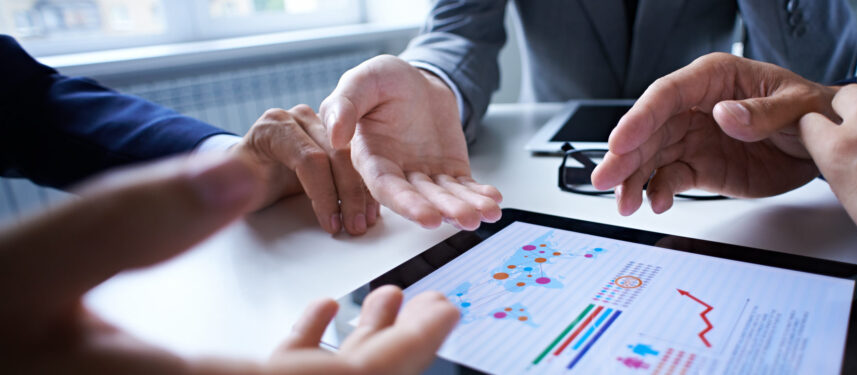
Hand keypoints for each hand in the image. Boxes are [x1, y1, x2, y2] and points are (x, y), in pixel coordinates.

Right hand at [0, 154, 459, 373]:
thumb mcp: (41, 265)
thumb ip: (134, 222)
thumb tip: (239, 173)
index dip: (401, 356)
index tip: (444, 312)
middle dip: (393, 355)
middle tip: (433, 309)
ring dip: (356, 351)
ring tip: (386, 302)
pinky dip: (304, 353)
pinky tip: (318, 317)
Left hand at [233, 104, 378, 234]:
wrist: (247, 171)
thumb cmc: (239, 179)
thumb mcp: (234, 183)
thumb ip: (237, 180)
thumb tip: (245, 185)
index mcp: (274, 126)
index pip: (310, 159)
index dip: (324, 194)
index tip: (331, 223)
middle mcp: (298, 119)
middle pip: (336, 155)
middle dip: (348, 195)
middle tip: (353, 226)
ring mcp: (319, 125)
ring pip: (352, 157)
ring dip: (361, 192)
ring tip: (364, 221)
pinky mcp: (334, 138)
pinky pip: (356, 161)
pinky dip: (363, 187)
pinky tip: (368, 208)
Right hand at [262, 286, 458, 374]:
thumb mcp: (372, 367)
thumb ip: (412, 342)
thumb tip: (449, 314)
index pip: (409, 359)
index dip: (432, 333)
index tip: (449, 309)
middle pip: (386, 356)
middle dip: (409, 324)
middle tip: (428, 299)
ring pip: (348, 352)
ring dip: (371, 321)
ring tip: (389, 294)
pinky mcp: (276, 368)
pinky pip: (302, 348)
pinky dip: (315, 325)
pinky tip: (326, 306)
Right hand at [319, 55, 501, 230]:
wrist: (418, 82)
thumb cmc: (386, 82)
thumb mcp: (362, 81)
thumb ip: (344, 105)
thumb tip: (335, 135)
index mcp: (370, 157)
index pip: (386, 187)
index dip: (406, 204)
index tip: (427, 216)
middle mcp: (397, 172)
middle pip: (420, 198)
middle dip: (444, 210)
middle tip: (465, 218)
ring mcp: (425, 175)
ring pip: (445, 197)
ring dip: (465, 207)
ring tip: (485, 212)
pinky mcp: (449, 171)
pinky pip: (464, 188)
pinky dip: (478, 195)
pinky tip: (492, 201)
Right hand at [591, 53, 836, 214]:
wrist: (827, 143)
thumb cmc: (811, 109)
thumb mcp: (796, 105)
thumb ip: (761, 112)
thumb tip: (723, 114)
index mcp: (714, 78)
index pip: (667, 94)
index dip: (640, 117)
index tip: (621, 141)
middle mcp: (696, 107)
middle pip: (649, 128)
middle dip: (625, 155)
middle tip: (607, 178)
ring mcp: (694, 138)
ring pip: (652, 157)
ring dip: (634, 179)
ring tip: (625, 203)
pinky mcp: (701, 167)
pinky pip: (671, 178)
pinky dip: (659, 192)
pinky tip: (655, 204)